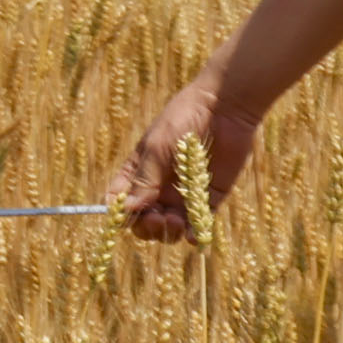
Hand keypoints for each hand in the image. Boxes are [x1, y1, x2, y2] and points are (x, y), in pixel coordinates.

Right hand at [117, 69, 254, 243]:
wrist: (223, 108)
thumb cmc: (182, 120)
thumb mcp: (156, 149)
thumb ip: (144, 181)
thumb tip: (126, 211)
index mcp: (139, 171)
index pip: (122, 200)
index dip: (119, 214)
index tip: (123, 218)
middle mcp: (159, 186)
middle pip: (145, 219)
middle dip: (146, 226)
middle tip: (156, 219)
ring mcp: (184, 194)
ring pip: (170, 226)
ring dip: (168, 231)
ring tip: (175, 221)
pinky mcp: (209, 197)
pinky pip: (198, 223)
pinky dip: (193, 234)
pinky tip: (190, 234)